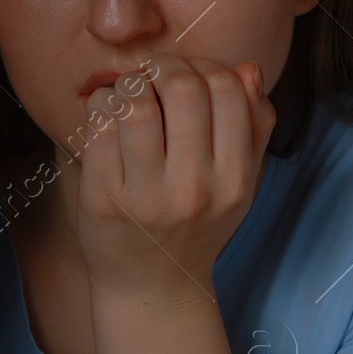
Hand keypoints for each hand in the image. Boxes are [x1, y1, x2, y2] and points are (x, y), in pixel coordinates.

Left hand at [73, 53, 274, 301]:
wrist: (153, 288)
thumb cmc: (197, 225)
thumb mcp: (238, 184)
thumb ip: (253, 127)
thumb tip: (248, 69)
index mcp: (234, 181)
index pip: (228, 90)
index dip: (205, 66)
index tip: (188, 74)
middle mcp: (194, 190)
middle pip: (182, 88)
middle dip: (164, 66)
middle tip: (153, 75)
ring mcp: (145, 197)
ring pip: (135, 103)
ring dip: (129, 84)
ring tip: (130, 94)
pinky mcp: (102, 199)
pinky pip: (99, 126)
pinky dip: (102, 104)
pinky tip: (108, 113)